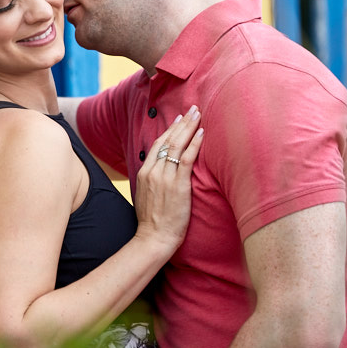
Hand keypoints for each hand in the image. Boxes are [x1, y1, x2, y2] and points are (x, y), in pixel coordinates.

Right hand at [133, 105, 203, 251]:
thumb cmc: (153, 222)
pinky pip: (187, 159)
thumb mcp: (147, 196)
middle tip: (192, 108)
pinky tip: (202, 133)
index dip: (169, 130)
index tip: (178, 119)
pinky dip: (194, 144)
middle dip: (181, 123)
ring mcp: (165, 177)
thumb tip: (162, 173)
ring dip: (189, 128)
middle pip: (167, 140)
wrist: (153, 238)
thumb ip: (153, 181)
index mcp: (144, 172)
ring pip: (177, 146)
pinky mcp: (178, 185)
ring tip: (198, 114)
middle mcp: (153, 171)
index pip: (157, 145)